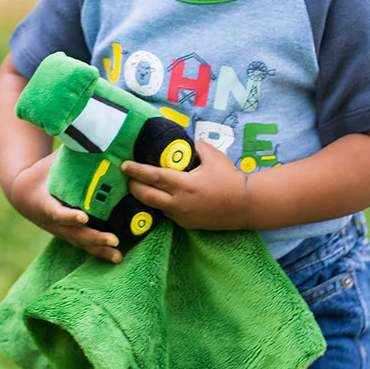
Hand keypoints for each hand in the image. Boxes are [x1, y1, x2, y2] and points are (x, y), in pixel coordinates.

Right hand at [8, 153, 123, 262]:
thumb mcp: (50, 162)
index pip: (57, 212)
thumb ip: (68, 150)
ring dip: (99, 250)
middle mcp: (54, 222)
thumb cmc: (42, 173)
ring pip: (81, 244)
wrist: (23, 194)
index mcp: (46, 203)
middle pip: (74, 233)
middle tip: (112, 239)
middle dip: (93, 237)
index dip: (69, 216)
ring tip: (118, 256)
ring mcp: (62, 231)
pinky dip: (100, 253)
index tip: (82, 217)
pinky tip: (117, 257)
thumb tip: (85, 128)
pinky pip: (85, 246)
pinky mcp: (70, 235)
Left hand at [121, 141, 250, 230]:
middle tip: (127, 176)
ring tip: (139, 185)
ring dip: (145, 196)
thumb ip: (195, 147)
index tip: (124, 165)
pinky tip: (159, 196)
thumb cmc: (229, 178)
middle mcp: (179, 203)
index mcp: (184, 185)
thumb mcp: (213, 156)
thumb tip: (182, 143)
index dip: (136, 170)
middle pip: (146, 196)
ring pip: (155, 206)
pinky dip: (161, 204)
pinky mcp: (186, 224)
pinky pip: (167, 213)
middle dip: (133, 186)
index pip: (153, 177)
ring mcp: (181, 216)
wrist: (245, 205)